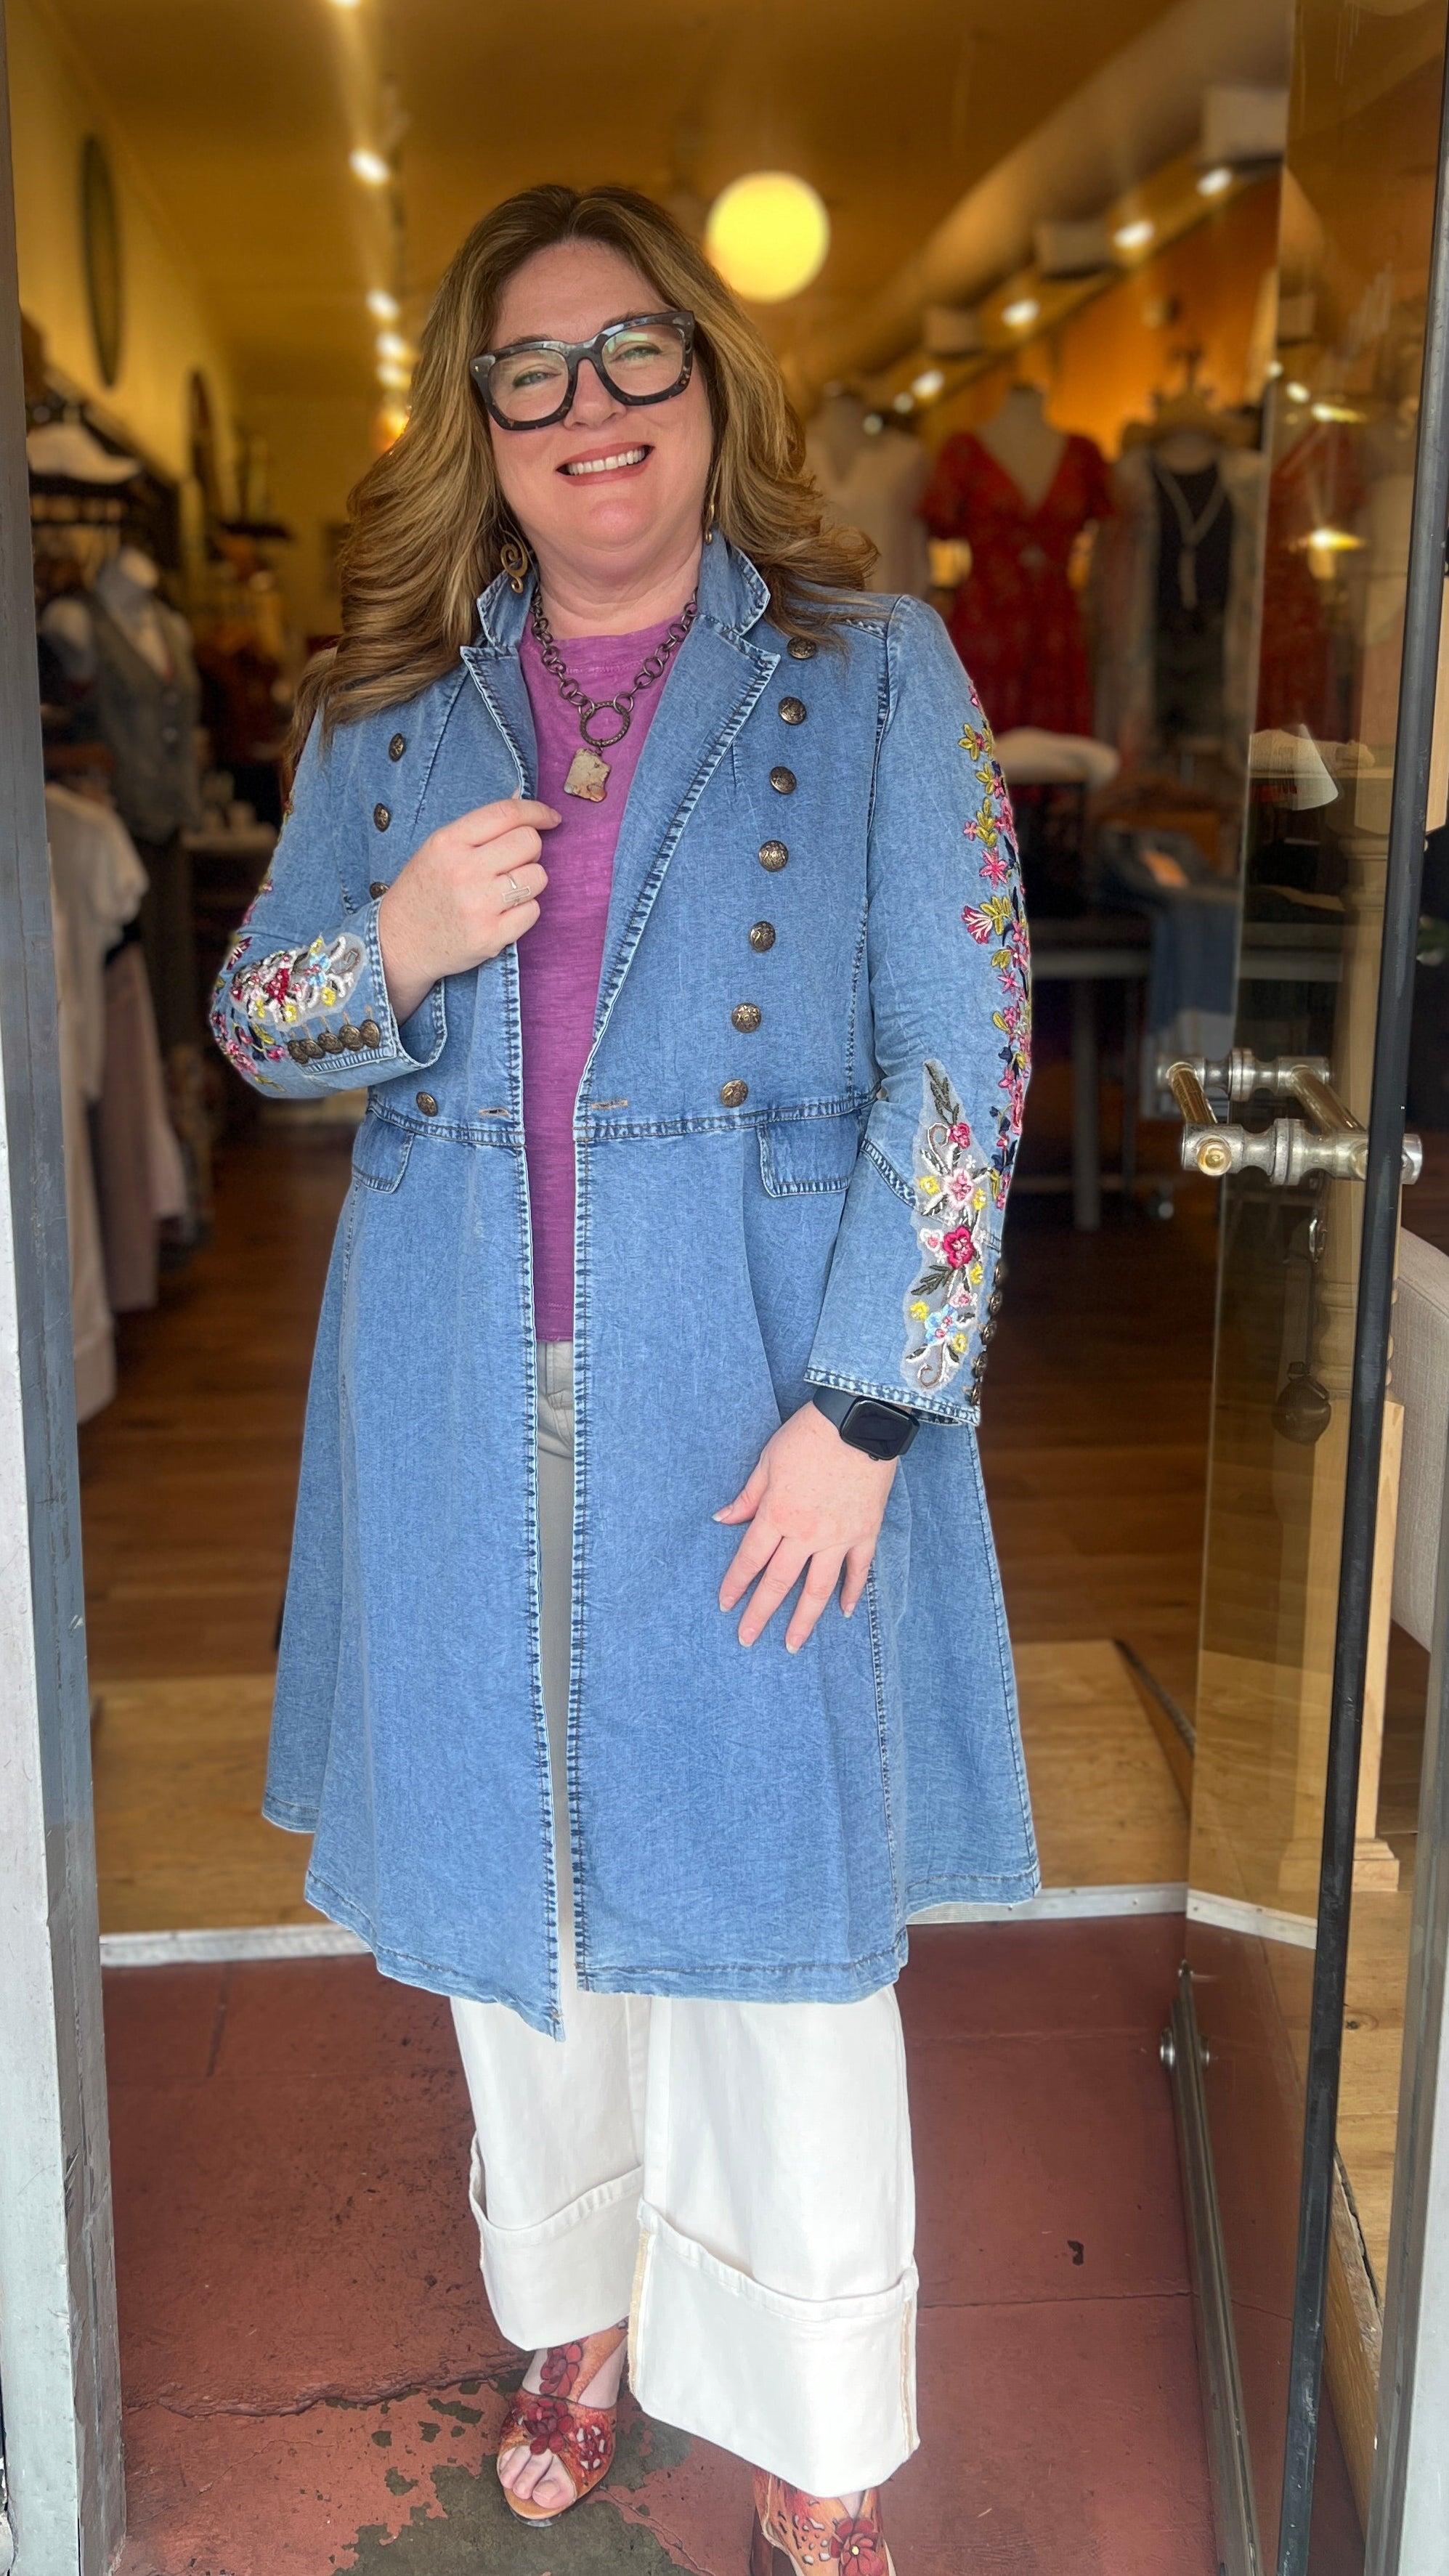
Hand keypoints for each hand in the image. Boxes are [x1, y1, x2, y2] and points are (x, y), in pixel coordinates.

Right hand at [377, 794, 559, 1020]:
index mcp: (448, 842)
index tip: (550, 818)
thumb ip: (479, 826)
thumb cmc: (424, 890)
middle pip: (529, 843)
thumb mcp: (439, 848)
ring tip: (506, 890)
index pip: (507, 814)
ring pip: (538, 877)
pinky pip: (533, 911)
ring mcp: (478, 906)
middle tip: (513, 862)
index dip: (537, 811)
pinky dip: (524, 911)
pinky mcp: (490, 937)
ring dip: (529, 881)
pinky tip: (502, 913)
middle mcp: (464, 871)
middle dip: (530, 850)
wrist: (398, 943)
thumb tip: (519, 796)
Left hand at [715, 1400, 895, 1651]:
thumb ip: (747, 1497)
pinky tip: (844, 1612)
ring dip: (804, 1619)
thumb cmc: (808, 1436)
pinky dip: (851, 1593)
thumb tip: (723, 1520)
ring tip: (792, 1644)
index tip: (725, 1605)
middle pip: (779, 1582)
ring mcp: (838, 1537)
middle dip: (760, 1613)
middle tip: (747, 1639)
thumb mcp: (767, 1461)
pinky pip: (858, 1570)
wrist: (858, 1421)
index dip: (735, 1584)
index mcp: (777, 1514)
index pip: (750, 1559)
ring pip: (818, 1588)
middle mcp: (806, 1534)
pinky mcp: (865, 1532)